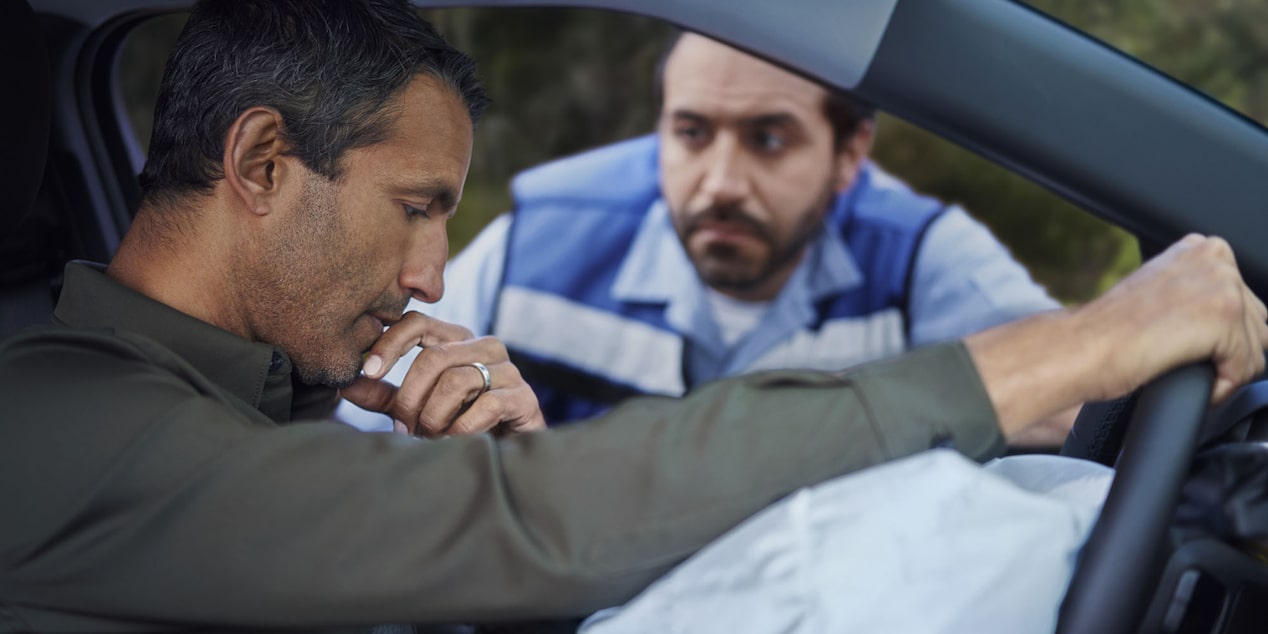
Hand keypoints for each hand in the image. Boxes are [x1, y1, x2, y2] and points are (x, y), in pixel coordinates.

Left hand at [339, 312, 546, 436]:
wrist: (508, 454)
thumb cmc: (458, 425)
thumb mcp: (415, 408)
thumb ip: (384, 395)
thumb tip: (345, 383)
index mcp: (457, 341)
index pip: (419, 322)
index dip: (390, 343)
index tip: (369, 373)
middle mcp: (485, 346)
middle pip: (434, 357)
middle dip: (411, 398)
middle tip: (404, 428)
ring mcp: (509, 370)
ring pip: (457, 381)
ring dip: (434, 417)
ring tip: (431, 438)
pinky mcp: (525, 398)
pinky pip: (486, 405)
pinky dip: (462, 429)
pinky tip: (456, 441)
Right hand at [1076, 234, 1267, 402]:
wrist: (1082, 347)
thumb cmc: (1107, 332)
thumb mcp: (1159, 294)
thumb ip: (1194, 294)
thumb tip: (1216, 321)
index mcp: (1200, 248)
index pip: (1244, 300)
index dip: (1223, 336)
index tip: (1194, 349)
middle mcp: (1215, 258)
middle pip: (1256, 322)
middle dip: (1230, 352)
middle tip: (1189, 364)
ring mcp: (1222, 285)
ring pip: (1256, 347)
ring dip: (1227, 372)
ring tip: (1189, 375)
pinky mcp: (1224, 316)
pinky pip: (1247, 367)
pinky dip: (1224, 388)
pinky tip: (1196, 386)